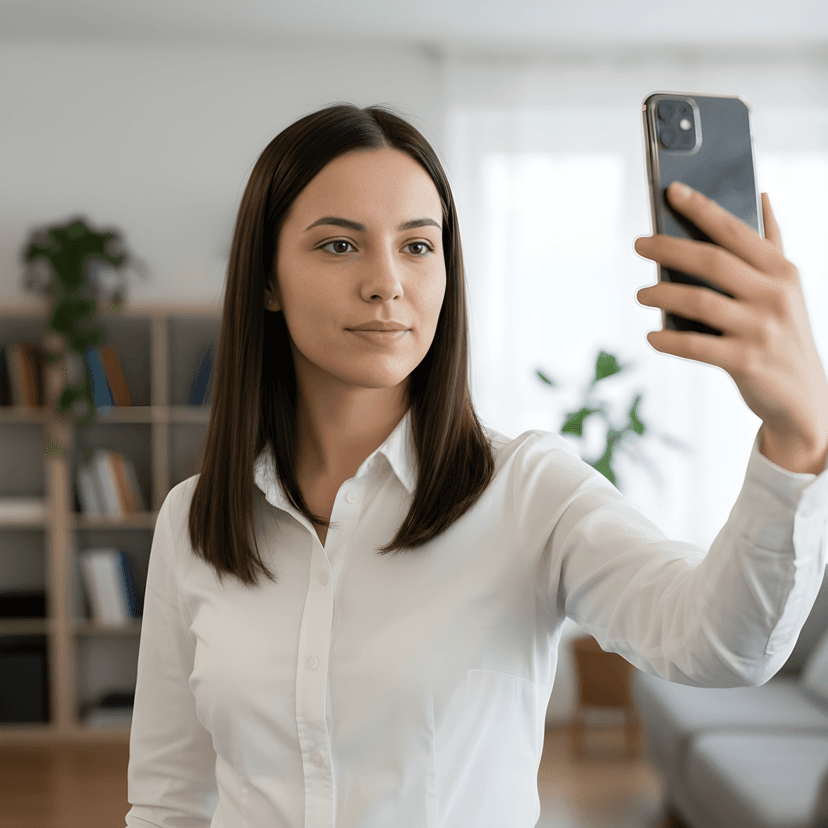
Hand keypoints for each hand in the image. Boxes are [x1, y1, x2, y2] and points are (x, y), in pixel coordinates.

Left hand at [633, 181, 827, 456]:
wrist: (804, 398)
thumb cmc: (784, 334)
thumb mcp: (787, 287)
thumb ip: (771, 244)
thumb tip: (761, 197)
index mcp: (781, 270)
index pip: (735, 231)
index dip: (702, 209)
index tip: (672, 191)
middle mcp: (774, 295)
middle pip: (711, 261)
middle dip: (669, 248)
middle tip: (639, 243)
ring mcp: (760, 329)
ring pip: (699, 301)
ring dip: (662, 293)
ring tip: (641, 293)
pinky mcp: (746, 362)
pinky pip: (696, 345)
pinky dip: (669, 340)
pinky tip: (652, 336)